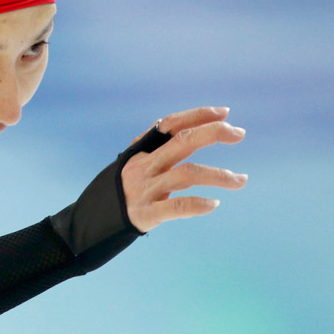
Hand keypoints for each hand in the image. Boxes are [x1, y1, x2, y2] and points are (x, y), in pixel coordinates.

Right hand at [121, 106, 246, 232]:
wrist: (91, 221)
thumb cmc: (121, 190)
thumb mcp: (133, 163)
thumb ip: (155, 147)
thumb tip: (182, 125)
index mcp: (141, 152)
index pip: (170, 125)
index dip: (197, 115)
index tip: (225, 113)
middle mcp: (144, 166)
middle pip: (182, 142)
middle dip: (213, 133)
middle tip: (239, 133)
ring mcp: (145, 189)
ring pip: (187, 175)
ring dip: (219, 175)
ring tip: (242, 180)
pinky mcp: (146, 214)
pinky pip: (176, 207)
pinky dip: (197, 204)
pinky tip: (214, 204)